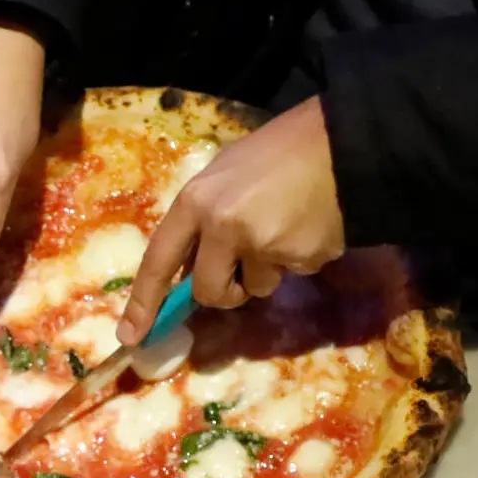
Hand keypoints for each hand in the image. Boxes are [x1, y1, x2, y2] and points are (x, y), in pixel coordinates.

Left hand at [118, 97, 344, 345]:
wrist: (346, 141)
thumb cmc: (281, 152)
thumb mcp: (226, 172)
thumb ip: (204, 219)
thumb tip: (190, 267)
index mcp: (197, 200)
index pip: (158, 261)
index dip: (144, 302)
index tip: (131, 336)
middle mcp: (223, 226)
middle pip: (209, 292)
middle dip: (225, 291)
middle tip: (243, 270)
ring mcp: (262, 245)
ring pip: (255, 287)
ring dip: (267, 271)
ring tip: (286, 227)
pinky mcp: (299, 258)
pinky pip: (291, 274)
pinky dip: (299, 258)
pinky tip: (310, 225)